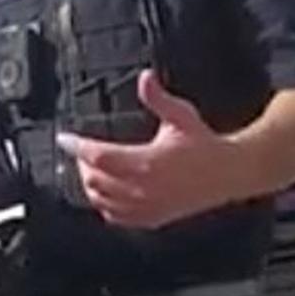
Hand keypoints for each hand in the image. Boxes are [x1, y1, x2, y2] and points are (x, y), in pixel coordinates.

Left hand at [56, 69, 238, 229]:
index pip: (98, 156)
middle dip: (83, 164)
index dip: (76, 146)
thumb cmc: (205, 145)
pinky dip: (104, 205)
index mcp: (146, 162)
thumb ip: (158, 98)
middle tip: (83, 152)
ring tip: (93, 170)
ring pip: (101, 200)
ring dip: (91, 184)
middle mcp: (142, 188)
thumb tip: (145, 78)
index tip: (64, 139)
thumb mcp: (181, 116)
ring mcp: (146, 207)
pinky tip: (106, 193)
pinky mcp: (152, 218)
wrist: (230, 173)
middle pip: (94, 179)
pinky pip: (116, 217)